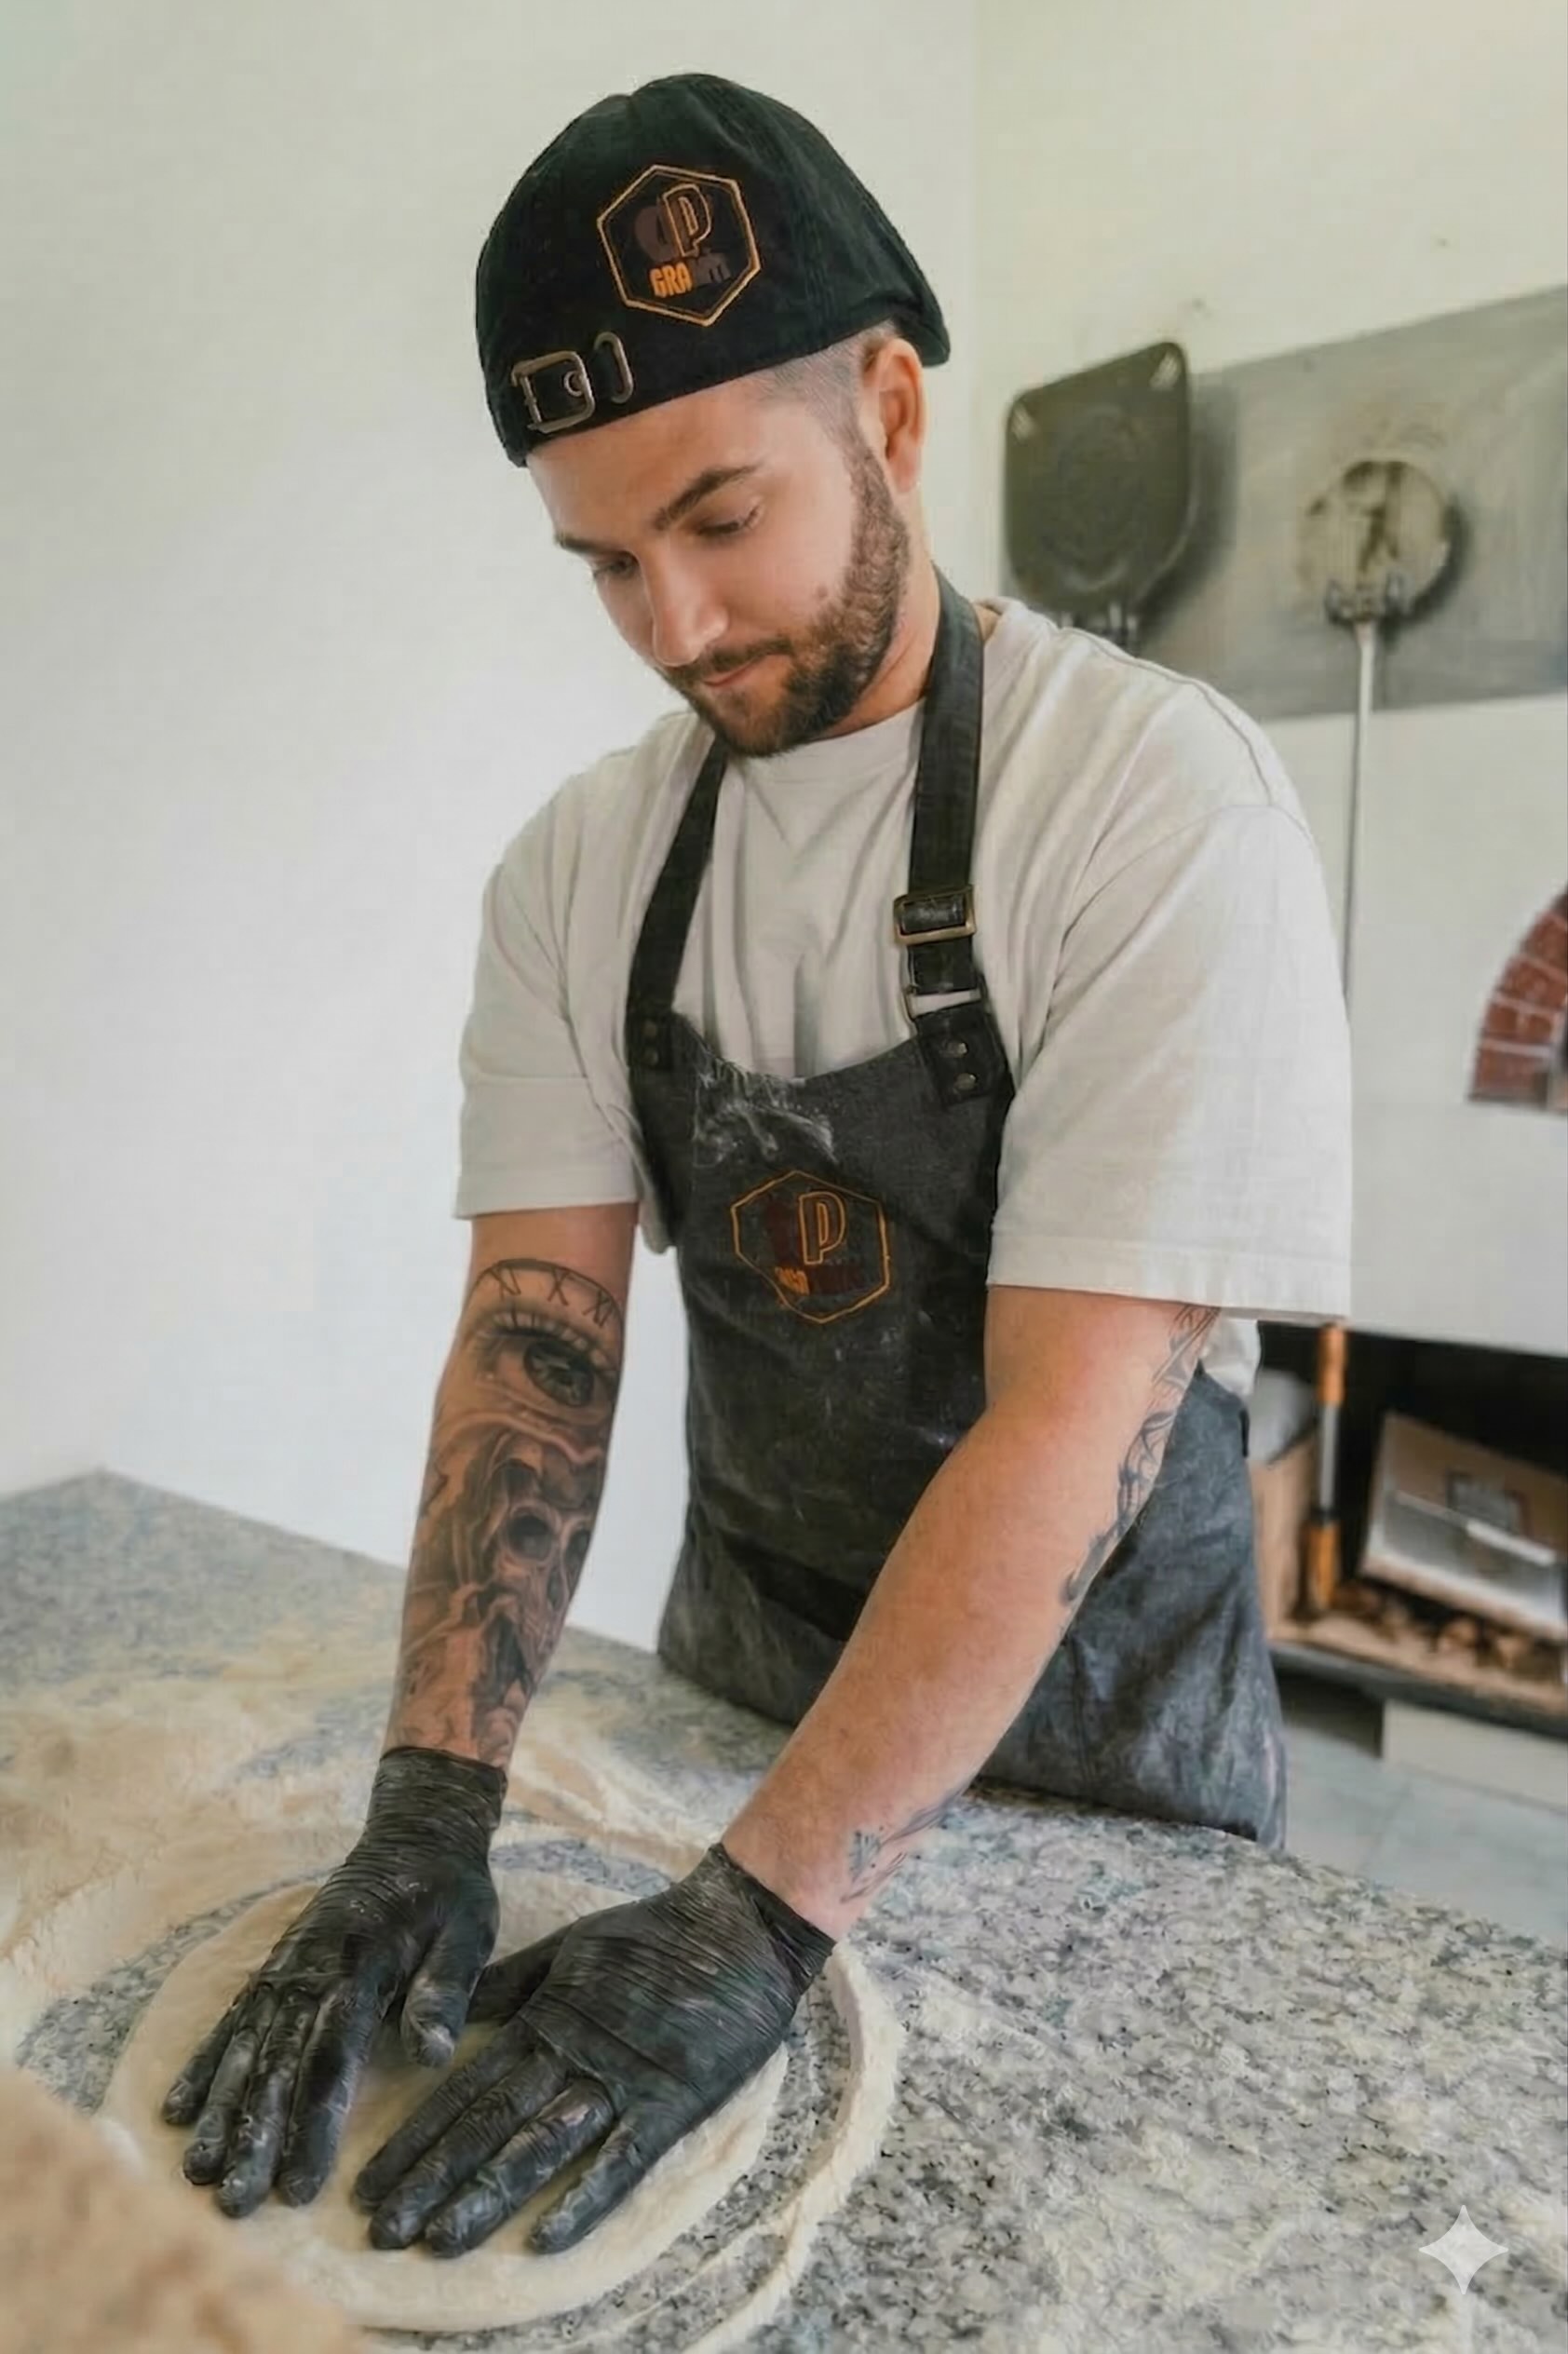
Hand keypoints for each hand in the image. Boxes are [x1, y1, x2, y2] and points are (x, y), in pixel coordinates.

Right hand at [161, 1746, 504, 2216]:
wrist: (416, 1833)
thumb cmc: (450, 1893)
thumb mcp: (468, 1932)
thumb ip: (445, 1989)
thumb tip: (431, 2055)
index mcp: (362, 1961)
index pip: (332, 2054)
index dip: (313, 2122)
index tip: (300, 2187)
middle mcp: (310, 1966)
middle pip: (277, 2061)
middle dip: (253, 2135)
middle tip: (235, 2203)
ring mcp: (284, 1966)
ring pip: (246, 2047)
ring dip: (221, 2111)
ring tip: (197, 2173)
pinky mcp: (273, 1967)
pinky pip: (232, 2020)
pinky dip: (205, 2065)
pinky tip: (178, 2111)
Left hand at [351, 1843, 834, 2256]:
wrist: (739, 1927)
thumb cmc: (653, 1933)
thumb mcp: (570, 1949)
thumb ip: (512, 1987)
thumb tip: (450, 2018)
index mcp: (545, 2020)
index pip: (465, 2089)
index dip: (415, 2139)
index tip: (369, 2185)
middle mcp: (572, 2057)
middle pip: (490, 2125)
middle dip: (433, 2179)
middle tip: (383, 2231)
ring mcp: (621, 2082)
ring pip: (541, 2147)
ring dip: (489, 2195)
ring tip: (439, 2240)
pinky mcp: (671, 2103)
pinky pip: (622, 2160)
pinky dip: (585, 2199)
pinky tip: (545, 2240)